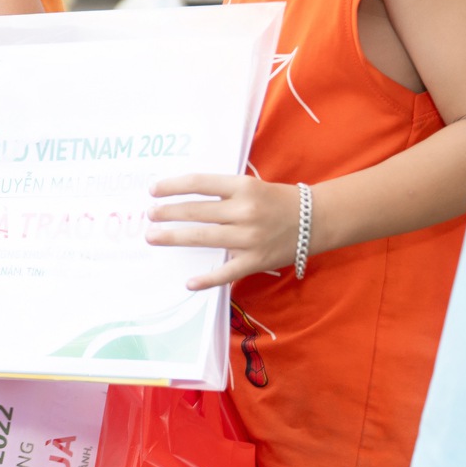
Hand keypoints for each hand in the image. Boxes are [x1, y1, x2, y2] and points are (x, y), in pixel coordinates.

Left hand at [145, 173, 300, 290]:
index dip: (172, 186)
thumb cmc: (277, 200)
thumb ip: (221, 192)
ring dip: (174, 237)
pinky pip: (226, 272)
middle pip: (196, 211)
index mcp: (243, 187)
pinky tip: (188, 282)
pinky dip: (207, 279)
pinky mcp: (256, 261)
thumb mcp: (250, 186)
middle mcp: (245, 211)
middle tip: (149, 214)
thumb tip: (182, 198)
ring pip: (204, 237)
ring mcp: (250, 238)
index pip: (199, 183)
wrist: (316, 219)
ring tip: (153, 236)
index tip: (153, 190)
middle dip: (167, 213)